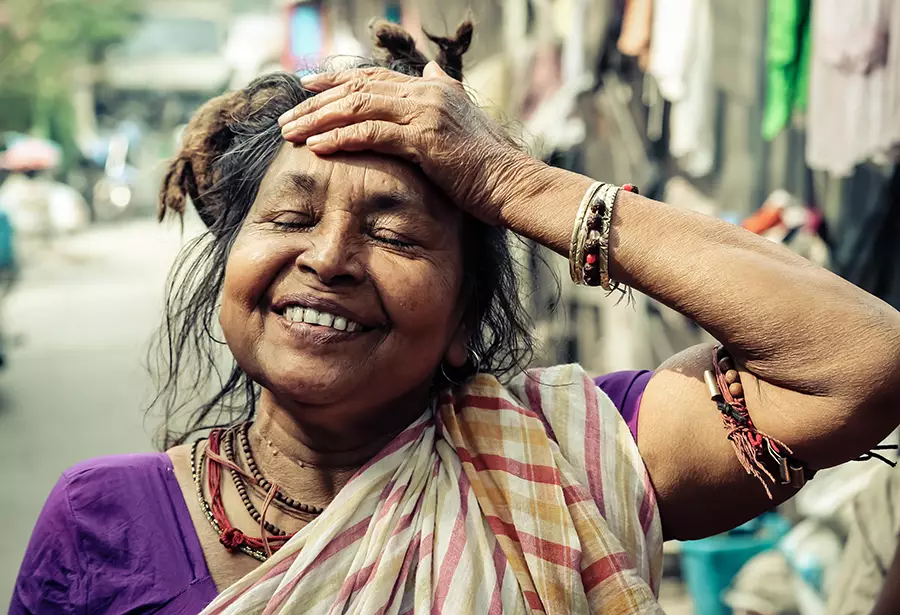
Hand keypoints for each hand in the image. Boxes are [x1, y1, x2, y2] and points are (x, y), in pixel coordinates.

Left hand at [278, 62, 535, 223]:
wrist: (513, 184)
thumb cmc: (489, 164)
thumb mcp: (465, 121)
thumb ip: (446, 94)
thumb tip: (433, 72)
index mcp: (432, 89)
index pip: (373, 77)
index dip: (337, 80)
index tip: (307, 87)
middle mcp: (425, 93)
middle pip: (357, 88)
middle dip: (317, 101)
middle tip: (288, 114)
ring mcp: (424, 114)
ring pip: (358, 108)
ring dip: (319, 119)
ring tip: (291, 132)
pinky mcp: (424, 139)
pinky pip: (371, 134)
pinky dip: (340, 139)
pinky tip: (317, 147)